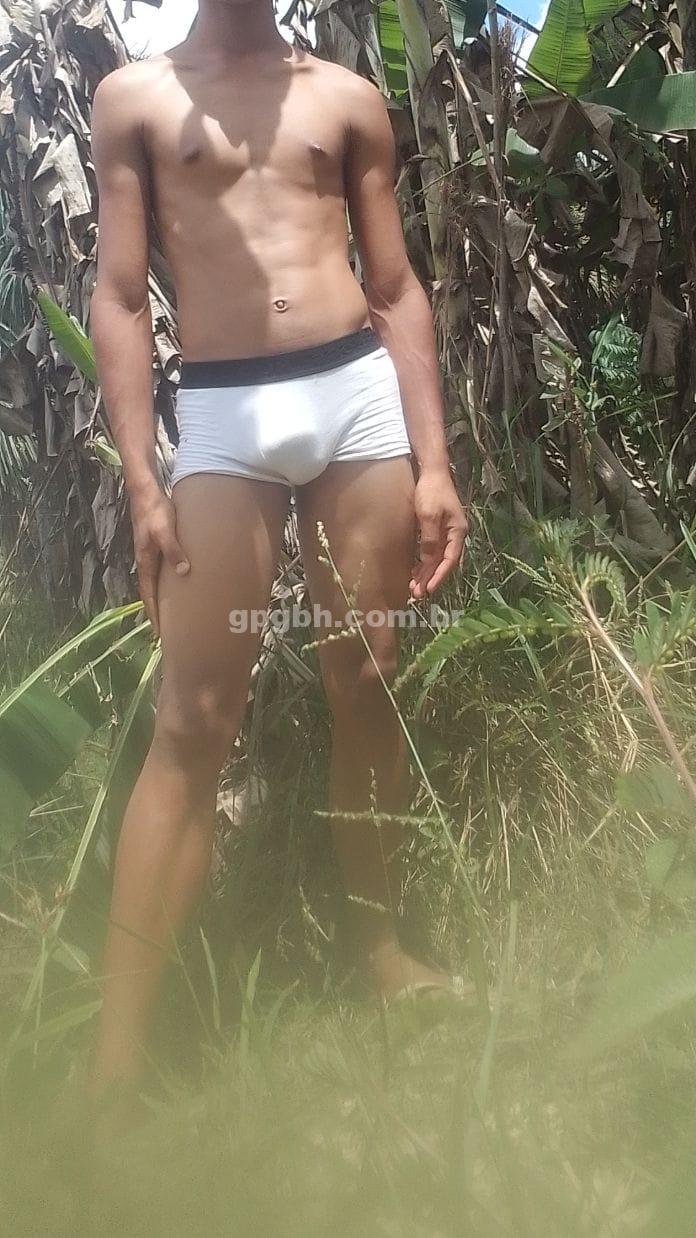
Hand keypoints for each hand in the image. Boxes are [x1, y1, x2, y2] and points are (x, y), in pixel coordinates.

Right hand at [130, 483, 189, 635]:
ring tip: (175, 612)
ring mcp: (151, 554)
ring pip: (157, 582)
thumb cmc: (155, 511)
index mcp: (145, 562)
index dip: (154, 614)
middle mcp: (146, 561)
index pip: (149, 595)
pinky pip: (162, 570)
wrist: (145, 491)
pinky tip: (179, 583)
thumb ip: (173, 551)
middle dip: (158, 611)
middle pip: (151, 592)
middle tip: (169, 630)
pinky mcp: (157, 545)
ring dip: (164, 597)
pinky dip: (169, 582)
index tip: (160, 633)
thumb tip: (183, 573)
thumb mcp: (165, 531)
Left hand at [411, 469, 468, 598]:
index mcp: (458, 532)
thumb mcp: (428, 517)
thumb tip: (428, 562)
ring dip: (427, 572)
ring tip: (414, 586)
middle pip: (445, 562)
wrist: (432, 471)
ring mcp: (448, 531)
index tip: (427, 589)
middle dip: (431, 578)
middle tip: (416, 593)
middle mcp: (456, 534)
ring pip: (439, 558)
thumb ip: (429, 540)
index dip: (439, 576)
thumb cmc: (431, 491)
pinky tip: (416, 570)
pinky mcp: (439, 528)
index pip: (450, 560)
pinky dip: (426, 562)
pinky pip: (434, 550)